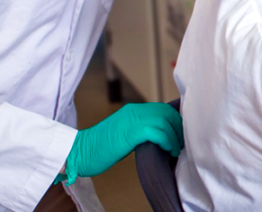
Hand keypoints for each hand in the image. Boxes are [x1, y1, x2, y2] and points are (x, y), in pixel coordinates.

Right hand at [59, 102, 182, 184]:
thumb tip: (161, 136)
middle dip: (178, 128)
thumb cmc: (101, 148)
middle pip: (167, 113)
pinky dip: (167, 142)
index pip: (162, 109)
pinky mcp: (131, 132)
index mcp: (134, 110)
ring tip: (176, 150)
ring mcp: (133, 120)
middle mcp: (135, 111)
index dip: (175, 121)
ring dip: (175, 137)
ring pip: (165, 122)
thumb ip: (140, 130)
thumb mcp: (124, 133)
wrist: (80, 152)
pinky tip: (169, 150)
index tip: (180, 134)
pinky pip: (158, 132)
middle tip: (181, 143)